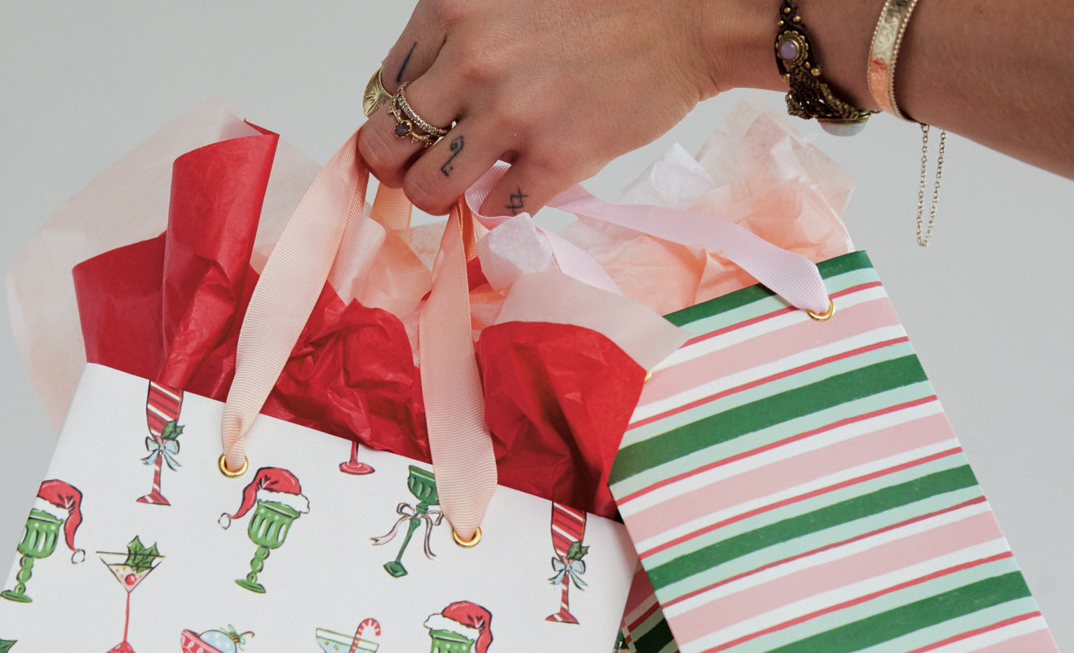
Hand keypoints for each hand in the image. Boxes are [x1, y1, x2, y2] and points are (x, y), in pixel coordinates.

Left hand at [357, 0, 777, 215]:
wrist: (689, 14)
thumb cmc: (604, 3)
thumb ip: (459, 35)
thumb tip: (422, 97)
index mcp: (451, 9)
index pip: (383, 87)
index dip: (400, 114)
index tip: (424, 125)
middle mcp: (470, 60)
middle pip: (387, 145)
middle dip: (402, 165)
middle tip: (430, 167)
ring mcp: (510, 116)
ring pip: (428, 191)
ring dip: (443, 197)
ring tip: (469, 184)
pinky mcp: (553, 161)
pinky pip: (494, 211)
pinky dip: (503, 205)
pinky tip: (524, 181)